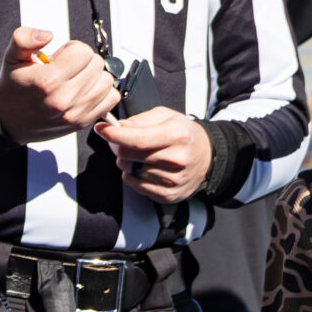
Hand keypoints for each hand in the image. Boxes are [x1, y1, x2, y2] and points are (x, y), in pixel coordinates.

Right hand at [0, 28, 120, 141]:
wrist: (7, 121)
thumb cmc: (13, 89)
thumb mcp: (11, 58)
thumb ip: (24, 39)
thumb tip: (47, 35)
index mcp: (47, 81)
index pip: (82, 51)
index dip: (72, 49)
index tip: (60, 57)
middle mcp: (63, 99)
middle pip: (96, 64)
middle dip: (84, 61)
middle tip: (67, 68)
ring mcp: (75, 113)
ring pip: (107, 80)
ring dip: (94, 76)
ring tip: (76, 79)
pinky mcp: (83, 122)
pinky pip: (111, 99)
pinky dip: (103, 92)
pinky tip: (85, 90)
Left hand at [96, 108, 214, 203]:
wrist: (208, 157)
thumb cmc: (185, 135)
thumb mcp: (168, 117)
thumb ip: (142, 119)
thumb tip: (119, 126)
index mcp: (177, 136)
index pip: (137, 139)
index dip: (115, 135)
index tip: (103, 129)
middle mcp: (177, 159)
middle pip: (128, 156)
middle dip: (119, 147)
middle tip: (124, 141)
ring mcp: (173, 180)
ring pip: (129, 171)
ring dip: (128, 162)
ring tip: (141, 156)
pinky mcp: (168, 194)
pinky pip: (135, 185)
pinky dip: (134, 176)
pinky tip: (145, 168)